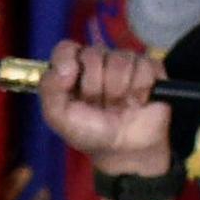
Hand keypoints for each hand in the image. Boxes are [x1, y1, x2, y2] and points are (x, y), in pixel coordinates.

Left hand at [37, 41, 173, 176]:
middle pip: (93, 53)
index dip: (67, 61)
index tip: (70, 80)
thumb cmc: (90, 133)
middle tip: (98, 105)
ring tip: (118, 106)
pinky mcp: (150, 67)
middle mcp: (98, 61)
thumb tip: (64, 67)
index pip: (66, 48)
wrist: (125, 151)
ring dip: (117, 91)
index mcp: (72, 70)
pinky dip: (139, 90)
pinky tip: (136, 102)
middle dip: (94, 86)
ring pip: (120, 60)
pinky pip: (144, 66)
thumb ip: (49, 89)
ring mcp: (124, 62)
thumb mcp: (58, 117)